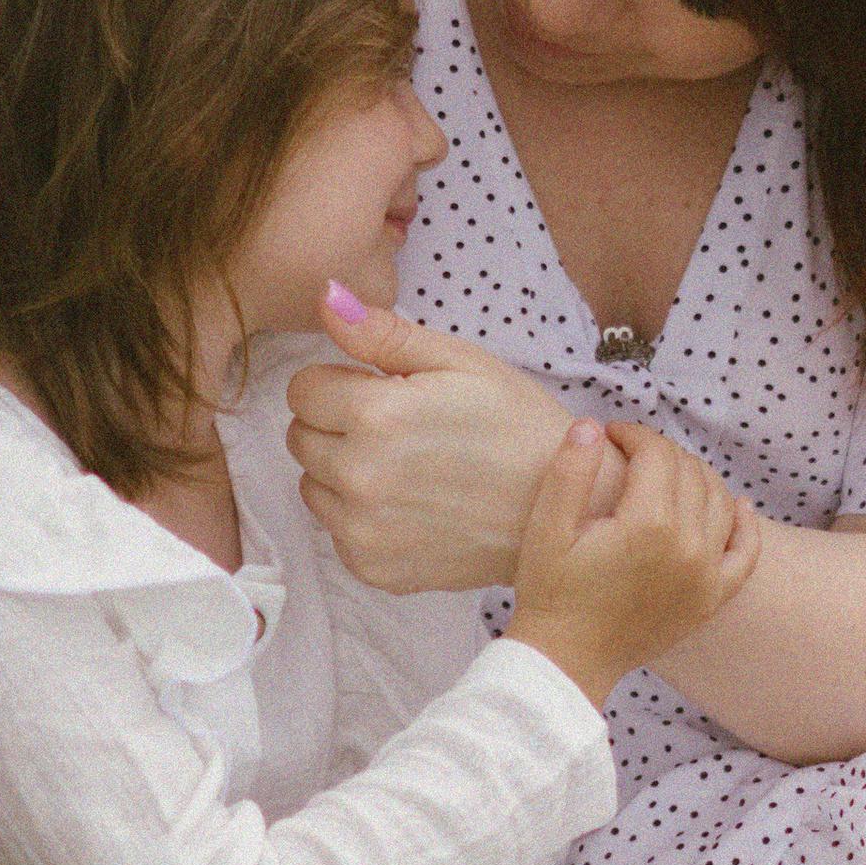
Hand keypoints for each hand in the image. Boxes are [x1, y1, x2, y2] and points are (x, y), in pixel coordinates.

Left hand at [286, 287, 625, 589]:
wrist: (564, 505)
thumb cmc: (516, 424)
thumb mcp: (459, 360)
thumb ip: (382, 332)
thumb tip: (325, 296)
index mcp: (376, 415)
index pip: (302, 390)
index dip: (340, 382)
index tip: (380, 390)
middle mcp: (361, 477)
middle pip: (300, 438)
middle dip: (337, 425)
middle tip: (398, 428)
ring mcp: (365, 530)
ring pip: (313, 486)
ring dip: (343, 472)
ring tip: (406, 466)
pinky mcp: (376, 568)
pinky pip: (337, 531)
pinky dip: (362, 517)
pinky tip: (412, 504)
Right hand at [506, 420, 757, 706]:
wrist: (566, 661)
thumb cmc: (550, 594)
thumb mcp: (546, 528)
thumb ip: (571, 470)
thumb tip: (593, 425)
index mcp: (648, 524)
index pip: (656, 453)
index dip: (632, 434)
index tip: (610, 435)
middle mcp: (688, 546)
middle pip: (690, 471)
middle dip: (659, 453)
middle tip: (629, 456)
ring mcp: (706, 575)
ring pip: (720, 500)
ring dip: (696, 477)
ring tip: (663, 477)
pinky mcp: (711, 599)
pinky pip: (745, 552)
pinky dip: (744, 524)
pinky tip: (736, 506)